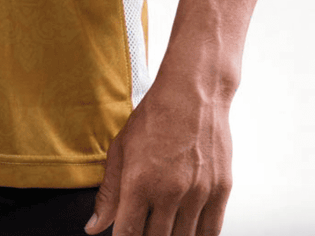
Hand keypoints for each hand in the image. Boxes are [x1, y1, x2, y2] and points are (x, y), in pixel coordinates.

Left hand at [85, 75, 232, 235]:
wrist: (193, 92)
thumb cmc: (154, 117)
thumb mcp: (121, 150)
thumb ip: (108, 193)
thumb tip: (94, 228)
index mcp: (139, 181)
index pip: (129, 234)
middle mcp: (169, 191)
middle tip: (144, 228)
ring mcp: (198, 193)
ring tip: (163, 227)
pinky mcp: (220, 190)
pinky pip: (211, 232)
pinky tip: (187, 230)